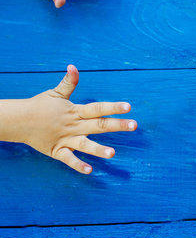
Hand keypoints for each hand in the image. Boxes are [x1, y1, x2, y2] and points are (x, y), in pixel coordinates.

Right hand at [19, 65, 135, 173]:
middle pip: (98, 125)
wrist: (18, 121)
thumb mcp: (56, 93)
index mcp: (76, 111)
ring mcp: (66, 139)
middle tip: (134, 125)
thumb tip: (73, 66)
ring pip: (85, 145)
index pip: (98, 108)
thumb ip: (69, 82)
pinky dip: (78, 165)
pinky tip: (89, 170)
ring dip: (99, 149)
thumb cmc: (40, 105)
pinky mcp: (57, 151)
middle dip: (117, 125)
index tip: (128, 106)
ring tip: (113, 153)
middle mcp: (74, 125)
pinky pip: (68, 159)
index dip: (113, 107)